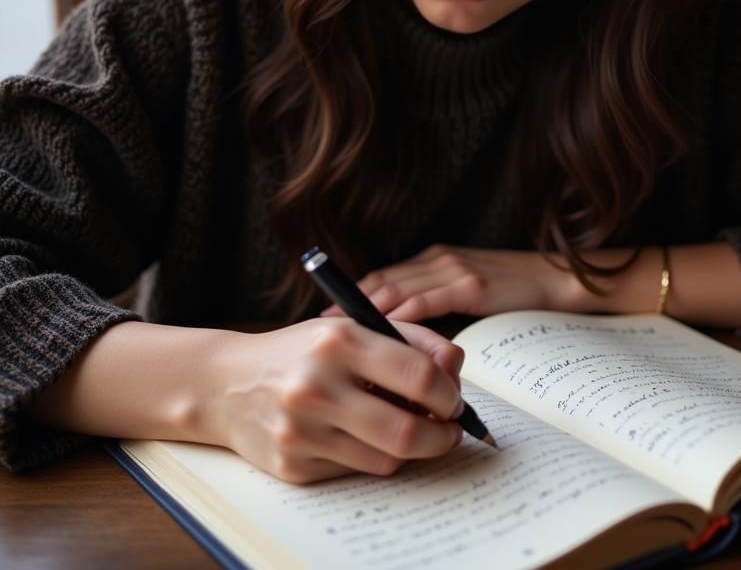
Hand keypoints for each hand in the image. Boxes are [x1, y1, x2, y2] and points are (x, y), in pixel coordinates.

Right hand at [203, 318, 465, 483]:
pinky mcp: (292, 465)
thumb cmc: (303, 351)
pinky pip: (356, 470)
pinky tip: (367, 437)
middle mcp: (317, 385)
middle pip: (405, 430)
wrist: (226, 383)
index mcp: (338, 340)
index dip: (448, 394)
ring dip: (412, 450)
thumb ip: (410, 340)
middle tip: (450, 431)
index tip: (455, 400)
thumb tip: (456, 369)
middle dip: (442, 436)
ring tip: (413, 431)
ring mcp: (301, 430)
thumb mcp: (352, 328)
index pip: (417, 375)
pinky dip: (372, 456)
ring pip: (385, 458)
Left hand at [320, 245, 578, 321]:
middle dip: (347, 306)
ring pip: (398, 290)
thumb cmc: (513, 291)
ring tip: (342, 336)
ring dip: (367, 314)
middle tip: (319, 331)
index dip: (350, 297)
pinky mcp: (471, 286)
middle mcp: (437, 259)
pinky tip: (384, 333)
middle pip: (381, 282)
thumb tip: (403, 338)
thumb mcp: (468, 291)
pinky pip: (427, 301)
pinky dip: (401, 317)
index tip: (323, 319)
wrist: (558, 277)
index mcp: (433, 259)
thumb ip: (437, 302)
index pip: (382, 277)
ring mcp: (453, 270)